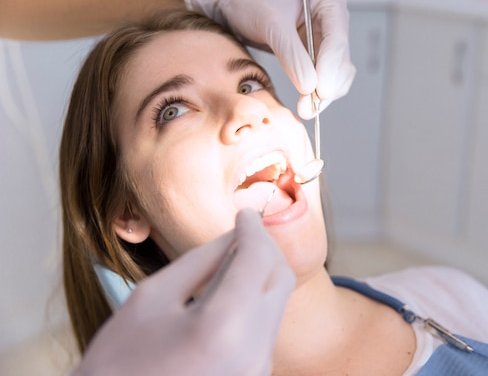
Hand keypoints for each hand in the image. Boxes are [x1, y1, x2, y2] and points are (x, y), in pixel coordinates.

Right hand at [72, 209, 293, 375]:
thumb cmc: (119, 361)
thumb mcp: (152, 297)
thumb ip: (201, 260)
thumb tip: (234, 236)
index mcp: (223, 326)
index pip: (257, 259)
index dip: (254, 229)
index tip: (245, 214)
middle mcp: (252, 351)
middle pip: (280, 279)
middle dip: (265, 248)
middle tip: (244, 231)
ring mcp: (257, 370)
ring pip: (276, 303)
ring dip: (261, 274)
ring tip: (234, 259)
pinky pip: (266, 327)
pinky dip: (255, 301)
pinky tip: (233, 292)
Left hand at [183, 0, 355, 118]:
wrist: (238, 8)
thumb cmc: (251, 5)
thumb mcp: (270, 26)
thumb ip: (291, 55)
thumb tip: (310, 87)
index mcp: (330, 0)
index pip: (337, 40)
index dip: (330, 68)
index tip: (321, 91)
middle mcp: (335, 19)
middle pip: (342, 61)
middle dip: (327, 86)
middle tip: (308, 107)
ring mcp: (329, 39)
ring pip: (338, 75)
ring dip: (324, 94)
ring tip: (304, 108)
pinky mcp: (320, 55)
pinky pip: (327, 79)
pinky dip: (317, 93)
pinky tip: (304, 101)